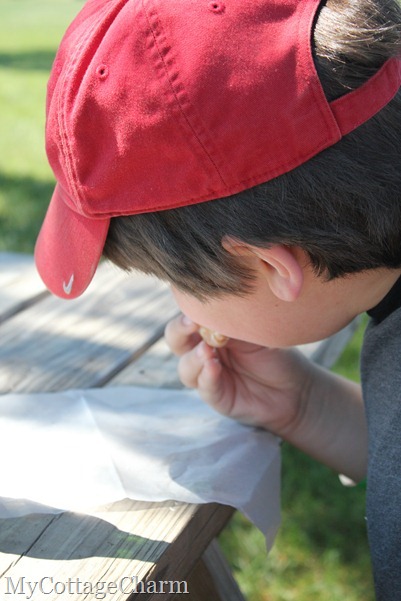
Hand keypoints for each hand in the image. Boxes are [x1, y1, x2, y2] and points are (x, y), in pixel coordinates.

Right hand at [164, 314, 315, 438]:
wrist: (295, 388)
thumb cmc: (274, 353)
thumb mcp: (255, 330)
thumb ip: (234, 321)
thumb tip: (218, 304)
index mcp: (209, 331)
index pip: (187, 317)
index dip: (187, 311)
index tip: (196, 304)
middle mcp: (203, 351)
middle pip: (176, 340)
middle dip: (179, 331)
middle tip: (191, 324)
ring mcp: (207, 375)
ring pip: (185, 367)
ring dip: (194, 358)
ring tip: (207, 351)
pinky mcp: (216, 396)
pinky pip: (204, 387)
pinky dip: (207, 376)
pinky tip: (213, 367)